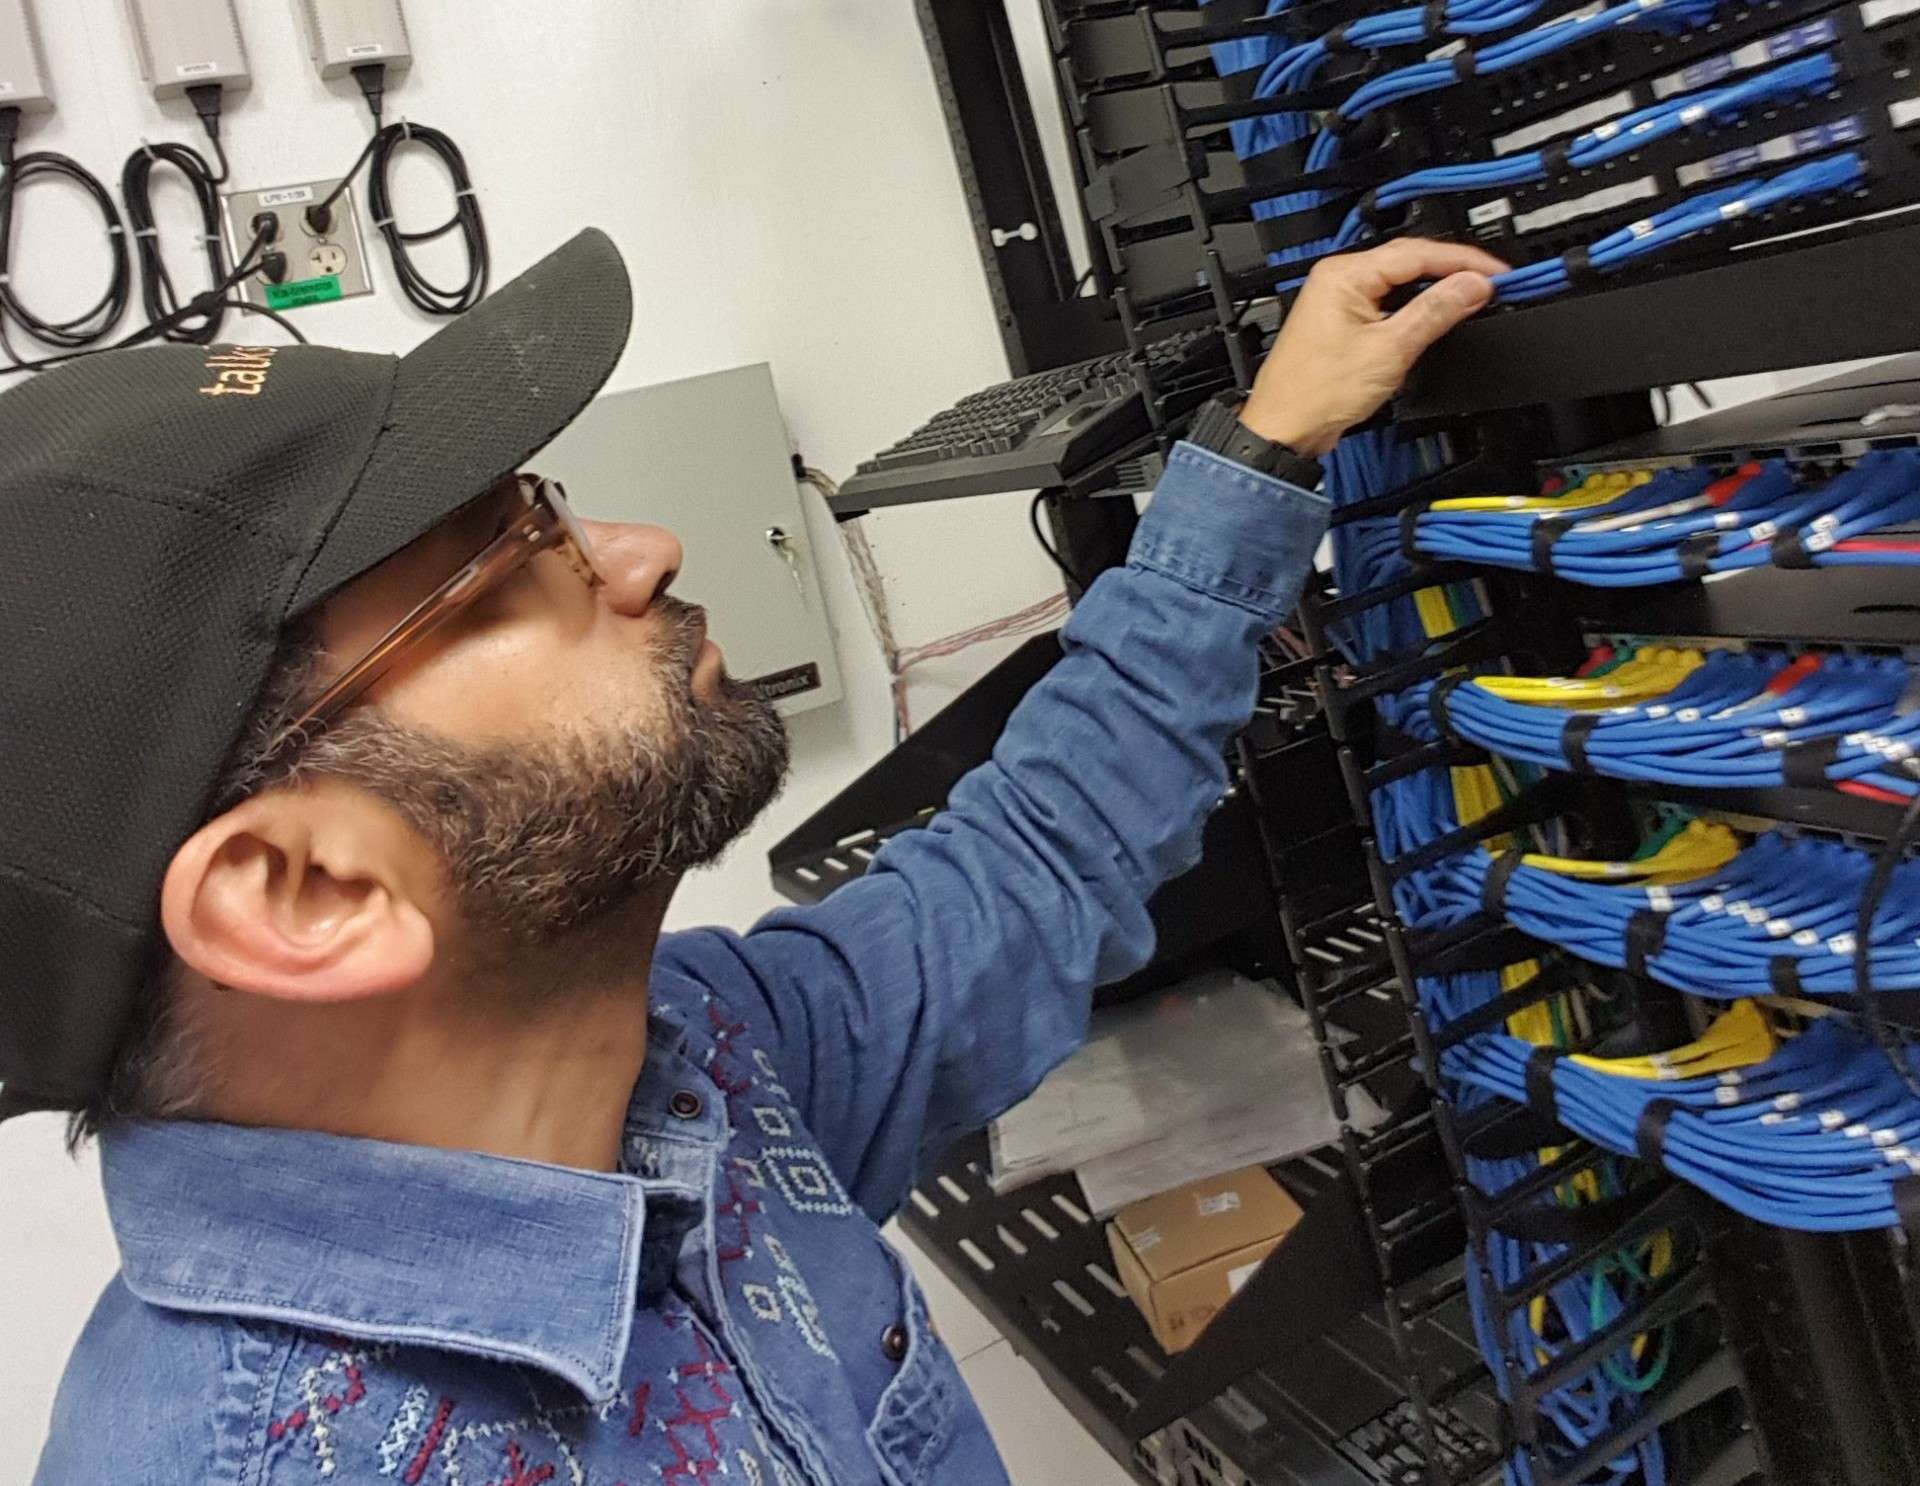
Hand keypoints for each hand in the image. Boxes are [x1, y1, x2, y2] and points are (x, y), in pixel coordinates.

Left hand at [1239, 239, 1508, 457]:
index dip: (1463, 261)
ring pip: (1400, 286)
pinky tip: (1434, 321)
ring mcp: (1339, 303)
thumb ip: (1435, 312)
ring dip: (1434, 293)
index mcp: (1344, 275)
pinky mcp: (1343, 326)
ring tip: (1470, 301)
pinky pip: (1388, 307)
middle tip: (1490, 285)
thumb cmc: (1314, 394)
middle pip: (1410, 264)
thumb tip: (1472, 285)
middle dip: (1452, 274)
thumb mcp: (1389, 349)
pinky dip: (1414, 312)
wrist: (1284, 431)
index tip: (1497, 273)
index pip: (1418, 252)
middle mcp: (1338, 281)